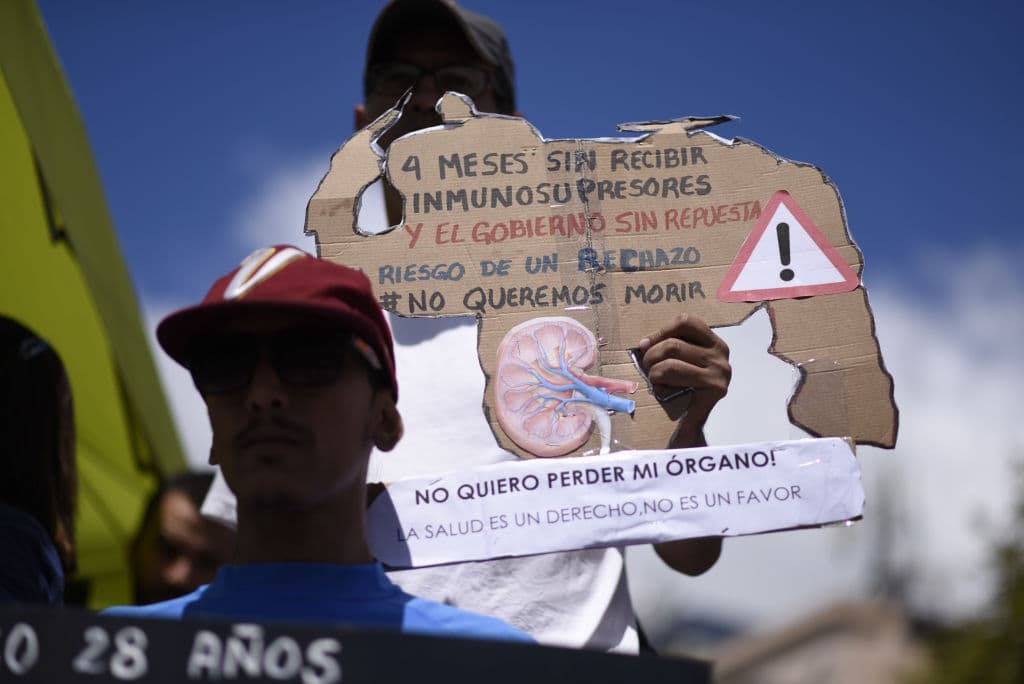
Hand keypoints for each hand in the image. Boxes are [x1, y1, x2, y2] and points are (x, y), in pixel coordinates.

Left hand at [636, 313, 730, 447]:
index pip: (685, 321)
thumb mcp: (681, 364)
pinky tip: (665, 394)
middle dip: (650, 357)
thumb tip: (643, 344)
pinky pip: (673, 375)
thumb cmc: (683, 395)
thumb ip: (670, 348)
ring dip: (653, 373)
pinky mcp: (714, 389)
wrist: (692, 434)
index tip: (645, 346)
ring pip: (670, 360)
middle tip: (646, 371)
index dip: (660, 331)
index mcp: (714, 343)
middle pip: (673, 343)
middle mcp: (721, 354)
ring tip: (656, 384)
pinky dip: (660, 385)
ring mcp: (720, 372)